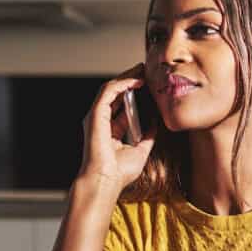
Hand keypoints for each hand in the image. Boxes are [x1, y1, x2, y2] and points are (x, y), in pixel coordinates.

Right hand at [77, 63, 155, 193]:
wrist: (106, 180)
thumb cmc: (119, 172)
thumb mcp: (141, 151)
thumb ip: (148, 136)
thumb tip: (156, 124)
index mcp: (110, 130)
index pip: (122, 105)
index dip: (134, 93)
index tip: (148, 84)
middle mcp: (101, 121)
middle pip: (116, 94)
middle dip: (130, 79)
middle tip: (144, 70)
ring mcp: (96, 117)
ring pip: (111, 89)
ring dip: (126, 77)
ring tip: (141, 69)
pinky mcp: (95, 115)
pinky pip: (108, 92)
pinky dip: (121, 84)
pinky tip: (135, 80)